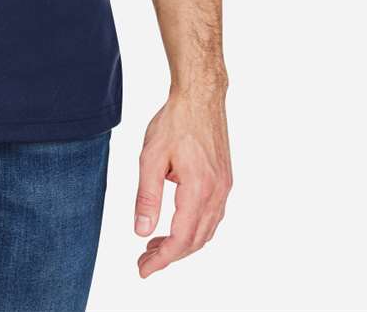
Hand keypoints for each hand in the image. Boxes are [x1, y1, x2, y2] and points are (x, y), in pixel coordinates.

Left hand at [133, 85, 231, 277]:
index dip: (162, 259)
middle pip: (195, 241)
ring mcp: (224, 187)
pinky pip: (212, 216)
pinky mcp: (224, 180)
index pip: (181, 238)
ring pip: (206, 231)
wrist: (201, 96)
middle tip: (144, 260)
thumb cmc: (175, 121)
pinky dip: (194, 229)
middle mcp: (217, 193)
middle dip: (169, 255)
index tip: (143, 269)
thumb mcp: (151, 157)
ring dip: (182, 244)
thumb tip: (141, 231)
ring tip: (155, 245)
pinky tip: (176, 225)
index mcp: (198, 189)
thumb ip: (147, 196)